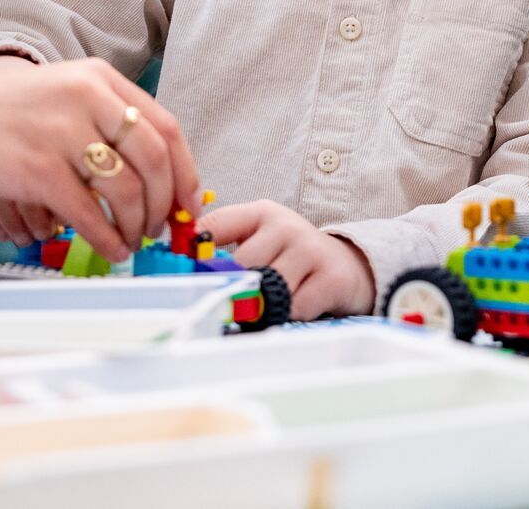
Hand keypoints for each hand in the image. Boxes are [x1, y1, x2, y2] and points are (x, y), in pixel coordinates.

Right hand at [0, 59, 196, 262]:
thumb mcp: (57, 95)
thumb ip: (101, 122)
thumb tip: (151, 174)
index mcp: (97, 78)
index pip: (165, 127)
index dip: (183, 171)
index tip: (186, 202)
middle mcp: (86, 97)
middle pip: (154, 159)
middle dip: (165, 203)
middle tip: (161, 228)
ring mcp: (61, 132)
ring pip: (127, 189)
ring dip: (137, 225)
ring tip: (131, 240)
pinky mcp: (36, 168)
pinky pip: (90, 213)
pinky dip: (107, 238)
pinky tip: (109, 248)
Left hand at [198, 200, 375, 318]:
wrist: (347, 266)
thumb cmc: (291, 255)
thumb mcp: (257, 239)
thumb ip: (221, 245)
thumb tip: (181, 263)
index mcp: (260, 213)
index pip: (214, 226)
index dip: (195, 254)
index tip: (185, 275)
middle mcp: (285, 226)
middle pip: (240, 265)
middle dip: (236, 287)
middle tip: (238, 297)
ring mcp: (310, 250)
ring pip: (266, 288)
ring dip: (263, 305)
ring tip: (272, 299)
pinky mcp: (331, 278)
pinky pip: (293, 307)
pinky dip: (288, 315)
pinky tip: (296, 305)